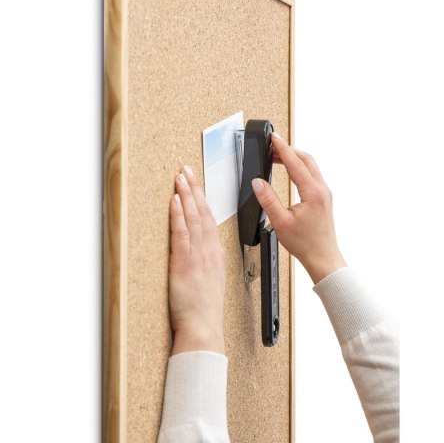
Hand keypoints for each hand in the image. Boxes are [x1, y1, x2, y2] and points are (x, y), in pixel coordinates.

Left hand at [168, 165, 225, 354]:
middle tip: (187, 171)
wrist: (203, 326)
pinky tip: (174, 201)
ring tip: (181, 178)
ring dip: (186, 195)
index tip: (196, 186)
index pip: (210, 219)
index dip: (203, 200)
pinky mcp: (184, 262)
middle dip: (195, 189)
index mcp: (215, 254)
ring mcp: (198, 255)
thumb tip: (199, 250)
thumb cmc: (205, 308)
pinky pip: (182, 233)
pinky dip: (178, 215)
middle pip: (202, 213)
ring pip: (193, 218)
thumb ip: (206, 262)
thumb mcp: (212, 280)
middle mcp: (209, 250)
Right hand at [252, 132, 345, 283]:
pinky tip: (291, 170)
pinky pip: (312, 175)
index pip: (295, 163)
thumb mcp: (280, 222)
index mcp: (313, 193)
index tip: (273, 138)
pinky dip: (300, 167)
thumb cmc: (306, 244)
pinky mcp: (323, 198)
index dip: (282, 148)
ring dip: (294, 158)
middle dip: (288, 149)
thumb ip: (268, 200)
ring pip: (311, 166)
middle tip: (272, 146)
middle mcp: (322, 190)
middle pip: (306, 159)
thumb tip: (258, 182)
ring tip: (277, 157)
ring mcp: (324, 193)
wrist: (323, 257)